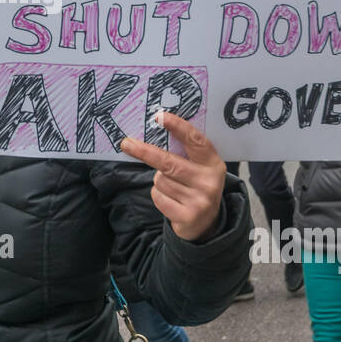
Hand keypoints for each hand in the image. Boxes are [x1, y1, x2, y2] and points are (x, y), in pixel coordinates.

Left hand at [120, 112, 226, 242]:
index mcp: (213, 164)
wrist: (207, 224)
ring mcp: (199, 200)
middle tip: (127, 144)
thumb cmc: (197, 187)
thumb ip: (185, 154)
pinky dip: (158, 196)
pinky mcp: (187, 216)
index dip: (178, 127)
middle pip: (169, 163)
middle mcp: (209, 182)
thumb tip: (156, 132)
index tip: (160, 116)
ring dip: (159, 181)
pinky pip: (158, 197)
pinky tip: (172, 201)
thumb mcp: (200, 169)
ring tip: (174, 188)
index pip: (195, 142)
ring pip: (160, 180)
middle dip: (145, 152)